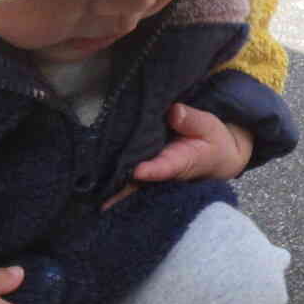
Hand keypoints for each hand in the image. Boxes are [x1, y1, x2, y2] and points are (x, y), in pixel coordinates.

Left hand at [102, 106, 253, 210]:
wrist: (217, 158)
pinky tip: (87, 182)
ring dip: (110, 186)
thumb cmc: (212, 141)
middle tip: (96, 192)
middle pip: (138, 183)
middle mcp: (163, 173)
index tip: (138, 171)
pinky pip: (126, 177)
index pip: (165, 167)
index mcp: (181, 162)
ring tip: (86, 191)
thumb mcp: (209, 127)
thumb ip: (192, 120)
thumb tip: (174, 111)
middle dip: (119, 188)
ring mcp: (152, 175)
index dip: (152, 170)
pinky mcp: (144, 172)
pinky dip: (109, 179)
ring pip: (129, 184)